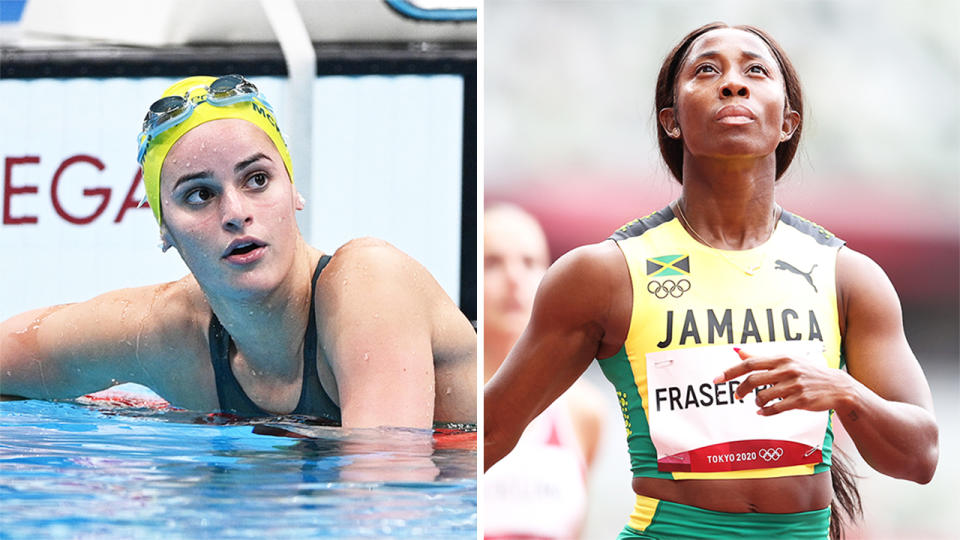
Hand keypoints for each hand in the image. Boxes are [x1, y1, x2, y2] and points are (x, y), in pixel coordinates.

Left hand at [714, 348, 853, 415]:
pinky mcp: (801, 400)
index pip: (749, 363)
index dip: (730, 372)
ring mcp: (794, 385)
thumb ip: (762, 358)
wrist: (837, 386)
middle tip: (737, 396)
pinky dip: (765, 412)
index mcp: (781, 358)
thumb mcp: (786, 360)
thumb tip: (738, 351)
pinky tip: (762, 412)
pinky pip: (776, 408)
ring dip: (756, 402)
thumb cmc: (807, 372)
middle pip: (753, 380)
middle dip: (741, 390)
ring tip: (759, 403)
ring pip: (763, 396)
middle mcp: (787, 370)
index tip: (717, 379)